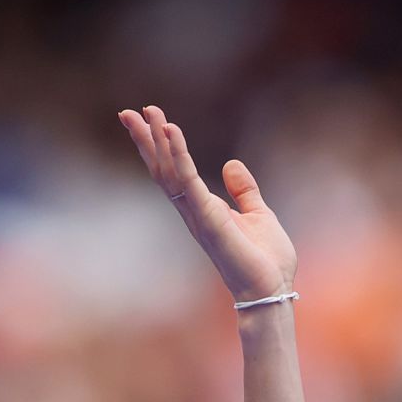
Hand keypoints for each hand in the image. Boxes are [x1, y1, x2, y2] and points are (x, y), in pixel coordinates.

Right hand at [118, 105, 296, 302]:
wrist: (272, 289)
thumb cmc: (266, 261)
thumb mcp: (259, 215)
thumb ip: (244, 191)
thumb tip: (231, 165)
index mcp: (204, 209)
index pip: (176, 172)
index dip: (162, 147)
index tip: (150, 119)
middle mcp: (194, 211)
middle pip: (163, 169)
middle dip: (146, 140)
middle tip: (128, 112)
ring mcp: (198, 215)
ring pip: (170, 172)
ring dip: (158, 142)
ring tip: (147, 114)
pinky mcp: (209, 219)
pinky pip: (189, 182)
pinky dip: (180, 156)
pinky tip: (172, 133)